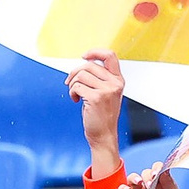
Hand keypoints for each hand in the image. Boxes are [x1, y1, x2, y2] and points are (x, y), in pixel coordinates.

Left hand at [70, 50, 124, 179]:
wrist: (104, 136)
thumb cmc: (102, 115)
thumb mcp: (106, 93)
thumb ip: (100, 78)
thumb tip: (83, 64)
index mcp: (118, 80)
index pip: (110, 55)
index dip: (95, 52)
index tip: (84, 56)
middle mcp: (115, 84)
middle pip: (89, 65)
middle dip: (75, 72)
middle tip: (70, 83)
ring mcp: (107, 91)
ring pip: (81, 75)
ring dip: (73, 84)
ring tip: (75, 94)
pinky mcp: (96, 98)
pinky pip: (77, 86)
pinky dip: (72, 92)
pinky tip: (75, 100)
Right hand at [120, 163, 187, 188]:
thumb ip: (170, 184)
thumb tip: (164, 169)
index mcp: (164, 186)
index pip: (158, 170)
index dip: (157, 169)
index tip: (157, 173)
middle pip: (145, 173)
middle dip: (146, 175)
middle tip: (150, 183)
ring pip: (133, 180)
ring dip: (134, 178)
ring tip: (138, 183)